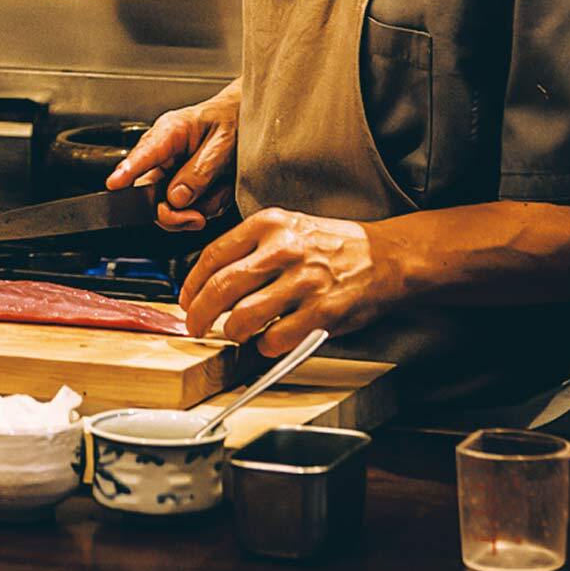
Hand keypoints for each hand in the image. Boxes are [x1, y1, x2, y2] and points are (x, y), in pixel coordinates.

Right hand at [106, 79, 239, 231]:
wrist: (248, 117)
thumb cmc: (235, 118)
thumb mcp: (224, 143)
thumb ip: (201, 171)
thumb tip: (177, 197)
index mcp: (170, 132)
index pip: (142, 154)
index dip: (126, 172)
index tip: (114, 184)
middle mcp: (165, 153)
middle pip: (150, 192)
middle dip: (174, 212)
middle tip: (196, 218)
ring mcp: (173, 171)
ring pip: (172, 207)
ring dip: (201, 206)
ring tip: (223, 188)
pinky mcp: (185, 186)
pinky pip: (191, 209)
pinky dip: (211, 206)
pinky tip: (223, 189)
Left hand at [178, 207, 404, 355]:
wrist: (384, 256)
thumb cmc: (332, 244)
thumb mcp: (287, 227)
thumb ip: (250, 247)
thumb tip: (211, 278)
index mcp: (269, 224)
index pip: (213, 255)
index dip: (192, 284)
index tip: (186, 299)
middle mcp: (284, 249)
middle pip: (222, 287)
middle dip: (199, 314)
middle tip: (195, 326)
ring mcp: (303, 282)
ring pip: (244, 317)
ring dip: (231, 332)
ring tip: (234, 333)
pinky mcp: (321, 312)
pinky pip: (276, 338)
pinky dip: (264, 346)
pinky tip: (266, 341)